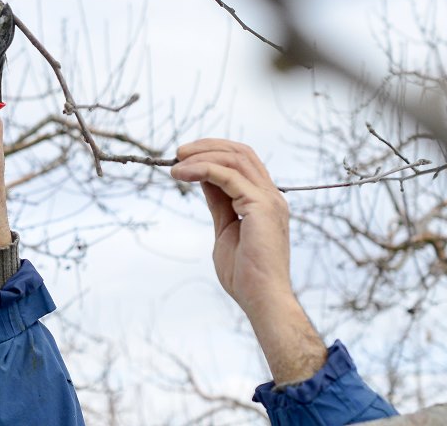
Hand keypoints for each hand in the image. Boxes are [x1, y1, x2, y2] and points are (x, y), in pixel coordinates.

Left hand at [170, 139, 324, 383]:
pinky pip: (228, 175)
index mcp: (265, 201)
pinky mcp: (261, 205)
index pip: (242, 162)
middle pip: (241, 152)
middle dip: (208, 147)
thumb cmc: (245, 274)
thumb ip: (218, 204)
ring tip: (175, 163)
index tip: (185, 158)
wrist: (262, 298)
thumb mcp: (224, 229)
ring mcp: (269, 199)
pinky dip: (202, 169)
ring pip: (235, 158)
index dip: (213, 153)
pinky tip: (181, 174)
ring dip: (202, 155)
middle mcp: (271, 195)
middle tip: (178, 153)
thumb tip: (203, 180)